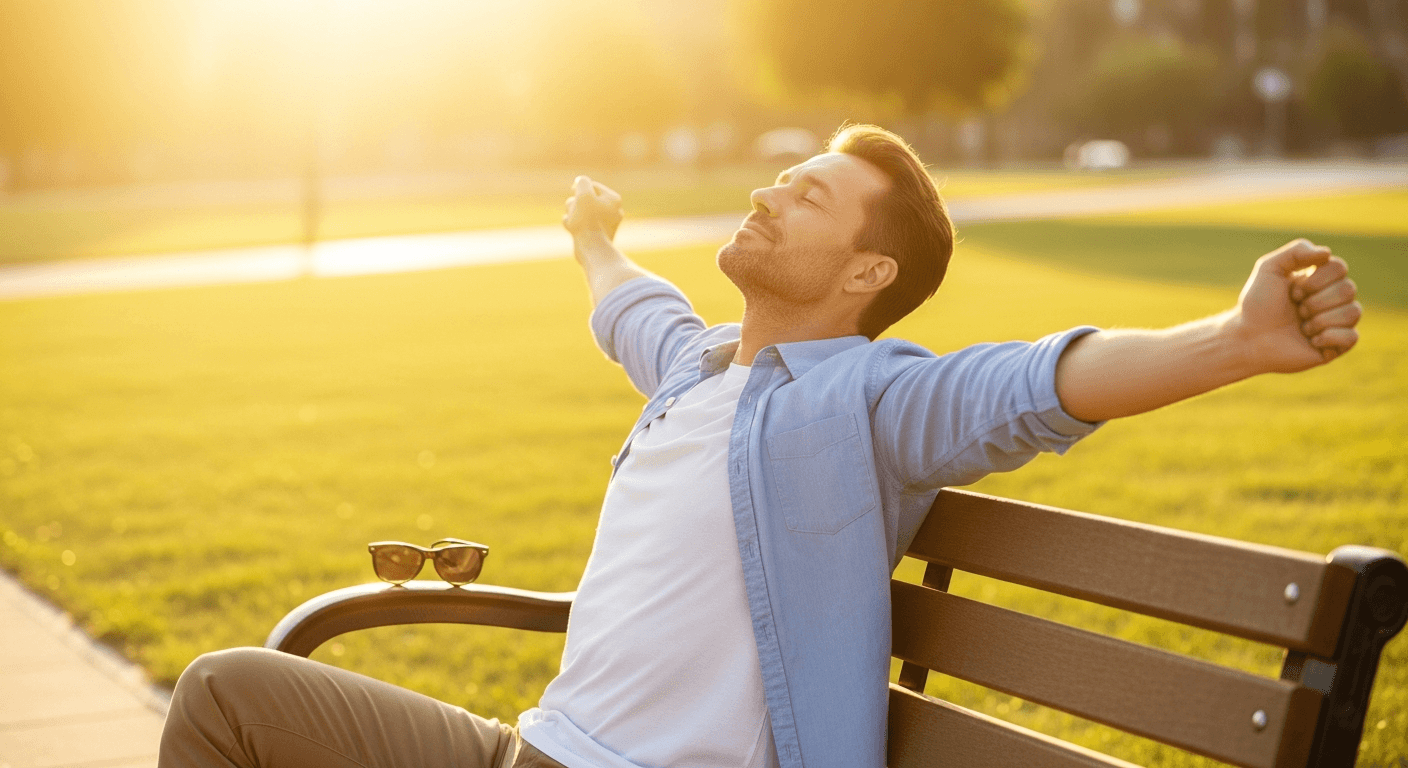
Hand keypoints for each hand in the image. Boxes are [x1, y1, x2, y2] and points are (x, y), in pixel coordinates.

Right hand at [563, 176, 622, 240]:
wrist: (592, 249)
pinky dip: (574, 226)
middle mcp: (613, 211)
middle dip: (575, 204)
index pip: (591, 186)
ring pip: (580, 211)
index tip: (576, 196)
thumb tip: (580, 183)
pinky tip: (573, 231)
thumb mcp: (584, 194)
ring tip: (574, 224)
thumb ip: (582, 182)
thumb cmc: (588, 221)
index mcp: (614, 199)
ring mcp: (605, 224)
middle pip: (585, 199)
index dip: (580, 190)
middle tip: (576, 213)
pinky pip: (581, 224)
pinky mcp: (596, 235)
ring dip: (572, 214)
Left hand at [1233, 239, 1360, 372]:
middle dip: (1315, 302)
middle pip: (1348, 289)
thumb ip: (1295, 252)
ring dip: (1320, 320)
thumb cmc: (1257, 305)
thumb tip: (1326, 253)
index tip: (1293, 292)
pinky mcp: (1337, 345)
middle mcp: (1333, 298)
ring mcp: (1337, 322)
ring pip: (1353, 312)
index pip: (1339, 267)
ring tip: (1302, 327)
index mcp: (1320, 279)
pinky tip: (1311, 341)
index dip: (1316, 281)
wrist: (1249, 339)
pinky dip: (1329, 337)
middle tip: (1296, 310)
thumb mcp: (1269, 269)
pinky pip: (1352, 337)